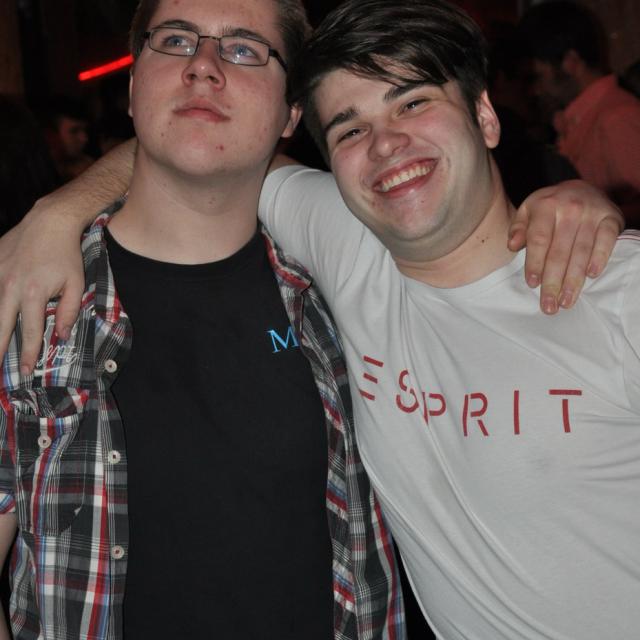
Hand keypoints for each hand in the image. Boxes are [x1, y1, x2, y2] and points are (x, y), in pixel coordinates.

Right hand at [0, 199, 84, 373]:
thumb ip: (69, 311)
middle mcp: (10, 286)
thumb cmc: (65, 255)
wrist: (48, 222)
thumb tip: (61, 336)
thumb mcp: (76, 284)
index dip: (27, 353)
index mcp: (34, 293)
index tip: (24, 371)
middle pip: (0, 325)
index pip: (29, 331)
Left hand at [508, 180, 622, 313]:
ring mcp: (592, 213)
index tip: (532, 284)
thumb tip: (512, 246)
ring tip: (567, 301)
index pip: (539, 240)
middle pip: (559, 252)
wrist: (580, 188)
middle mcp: (569, 209)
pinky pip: (606, 241)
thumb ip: (518, 228)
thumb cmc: (549, 206)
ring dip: (574, 280)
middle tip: (549, 306)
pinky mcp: (611, 218)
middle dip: (553, 282)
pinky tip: (592, 276)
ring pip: (582, 251)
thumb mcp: (528, 211)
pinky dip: (600, 258)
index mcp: (545, 206)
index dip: (535, 263)